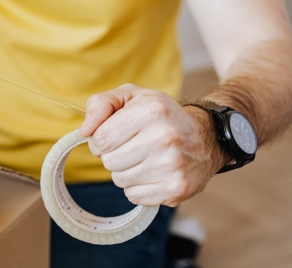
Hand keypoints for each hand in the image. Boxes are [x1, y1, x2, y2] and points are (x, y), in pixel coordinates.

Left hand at [79, 84, 226, 206]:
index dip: (100, 139)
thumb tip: (85, 130)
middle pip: (108, 161)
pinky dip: (138, 187)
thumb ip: (100, 105)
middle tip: (133, 146)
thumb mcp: (130, 97)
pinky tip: (154, 173)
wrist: (206, 137)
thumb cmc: (160, 115)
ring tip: (145, 158)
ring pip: (119, 180)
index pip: (99, 139)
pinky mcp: (177, 189)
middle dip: (114, 155)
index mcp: (151, 111)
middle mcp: (165, 138)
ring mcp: (173, 166)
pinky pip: (134, 195)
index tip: (115, 135)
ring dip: (126, 171)